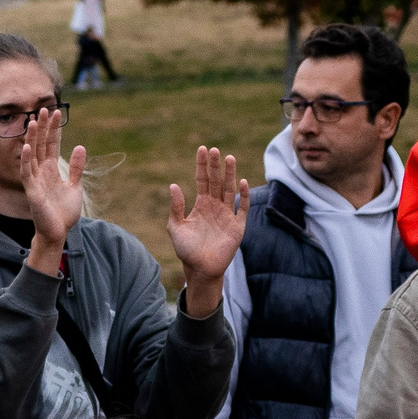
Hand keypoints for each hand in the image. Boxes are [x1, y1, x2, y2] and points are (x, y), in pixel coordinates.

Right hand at [21, 108, 85, 260]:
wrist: (58, 232)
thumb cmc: (64, 212)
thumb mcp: (75, 186)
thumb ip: (76, 168)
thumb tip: (80, 147)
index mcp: (51, 170)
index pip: (52, 144)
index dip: (54, 129)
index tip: (56, 112)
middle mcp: (41, 172)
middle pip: (41, 145)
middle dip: (43, 127)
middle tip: (44, 108)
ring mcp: (35, 180)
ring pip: (31, 154)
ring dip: (32, 138)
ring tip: (34, 121)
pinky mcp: (32, 191)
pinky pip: (26, 172)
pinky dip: (26, 159)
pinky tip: (27, 146)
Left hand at [166, 147, 247, 313]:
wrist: (201, 269)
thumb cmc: (186, 250)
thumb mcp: (175, 227)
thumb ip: (176, 208)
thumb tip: (173, 185)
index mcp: (201, 205)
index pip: (202, 180)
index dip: (202, 165)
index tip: (202, 149)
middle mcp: (215, 206)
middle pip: (216, 181)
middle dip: (215, 166)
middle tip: (215, 150)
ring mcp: (227, 215)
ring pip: (230, 190)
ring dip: (230, 175)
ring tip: (229, 158)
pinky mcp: (238, 226)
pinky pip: (243, 208)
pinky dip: (244, 196)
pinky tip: (242, 182)